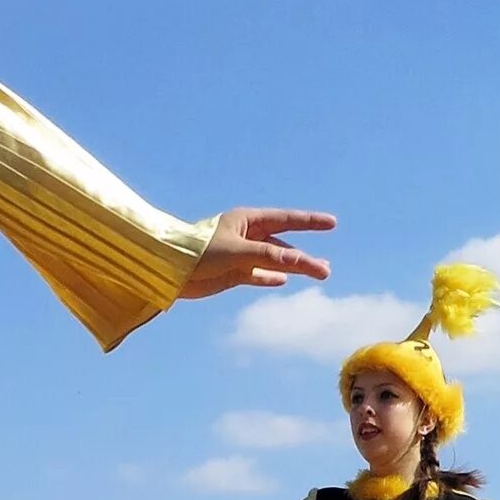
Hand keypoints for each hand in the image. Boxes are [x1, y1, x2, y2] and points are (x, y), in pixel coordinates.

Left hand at [179, 209, 335, 297]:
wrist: (168, 270)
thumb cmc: (198, 251)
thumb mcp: (237, 252)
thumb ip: (268, 256)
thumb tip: (298, 260)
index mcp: (246, 220)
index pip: (286, 219)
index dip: (309, 221)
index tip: (332, 223)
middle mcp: (245, 236)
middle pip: (283, 245)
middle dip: (305, 256)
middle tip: (326, 269)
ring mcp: (239, 255)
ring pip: (274, 261)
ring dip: (294, 267)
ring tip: (318, 274)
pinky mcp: (231, 273)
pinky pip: (257, 275)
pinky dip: (269, 278)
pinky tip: (283, 280)